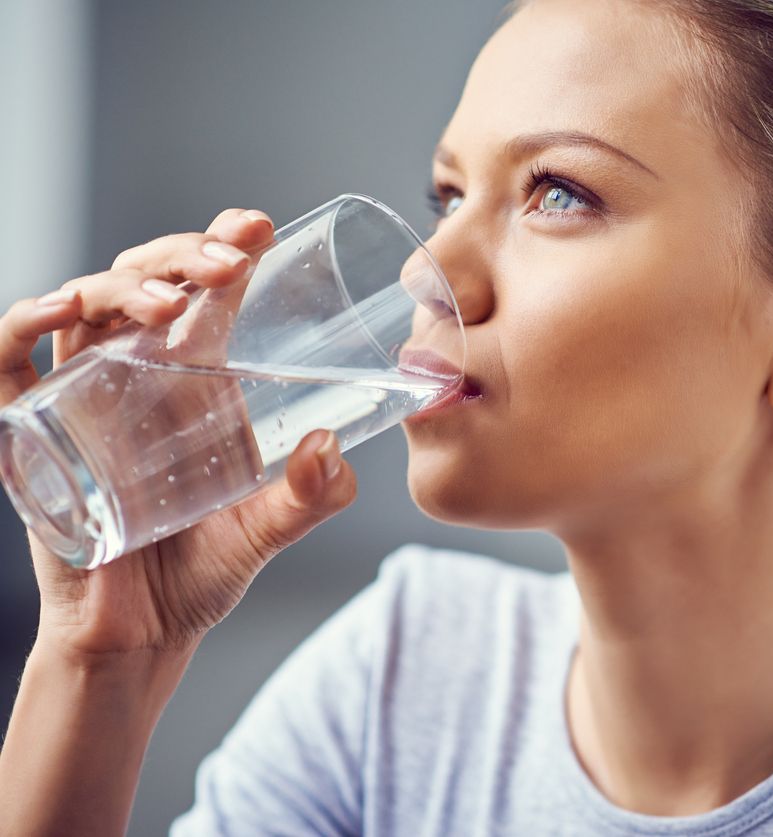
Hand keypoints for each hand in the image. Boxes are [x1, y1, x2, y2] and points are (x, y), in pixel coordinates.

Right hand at [0, 208, 357, 659]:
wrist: (141, 635)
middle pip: (147, 280)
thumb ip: (309, 496)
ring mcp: (80, 396)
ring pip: (85, 305)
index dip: (225, 247)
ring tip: (171, 301)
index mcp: (196, 379)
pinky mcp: (29, 431)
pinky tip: (58, 310)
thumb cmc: (204, 572)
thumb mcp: (269, 529)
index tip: (259, 226)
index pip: (206, 292)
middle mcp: (137, 375)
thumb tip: (332, 449)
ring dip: (122, 283)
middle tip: (230, 260)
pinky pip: (9, 363)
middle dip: (185, 255)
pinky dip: (22, 327)